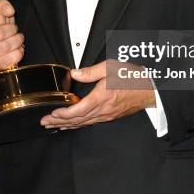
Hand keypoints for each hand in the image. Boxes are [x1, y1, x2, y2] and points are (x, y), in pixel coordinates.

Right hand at [0, 0, 23, 71]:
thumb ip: (2, 5)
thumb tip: (8, 11)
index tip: (4, 18)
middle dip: (11, 29)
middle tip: (13, 28)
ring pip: (5, 47)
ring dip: (16, 40)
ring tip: (17, 37)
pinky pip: (9, 59)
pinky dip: (18, 52)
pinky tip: (17, 48)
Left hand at [40, 60, 155, 129]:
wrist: (149, 88)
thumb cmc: (132, 77)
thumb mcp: (111, 67)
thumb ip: (91, 71)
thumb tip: (75, 73)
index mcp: (101, 97)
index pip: (78, 110)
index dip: (63, 114)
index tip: (52, 113)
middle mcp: (103, 110)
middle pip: (77, 120)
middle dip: (59, 122)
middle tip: (44, 123)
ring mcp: (107, 115)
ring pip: (83, 123)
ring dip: (67, 125)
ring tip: (53, 125)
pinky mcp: (110, 116)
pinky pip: (90, 122)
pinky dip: (78, 124)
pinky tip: (72, 125)